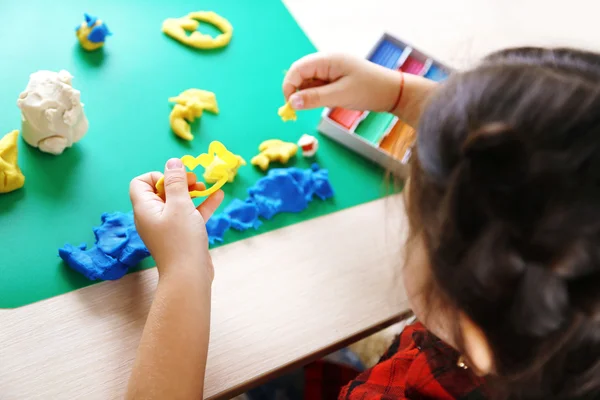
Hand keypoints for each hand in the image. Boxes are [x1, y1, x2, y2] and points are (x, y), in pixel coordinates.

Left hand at [129, 158, 223, 279]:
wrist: (189, 275)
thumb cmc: (181, 239)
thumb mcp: (180, 205)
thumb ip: (176, 182)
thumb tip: (173, 162)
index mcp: (145, 208)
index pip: (141, 183)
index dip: (158, 176)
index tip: (175, 180)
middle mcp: (153, 216)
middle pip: (162, 190)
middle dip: (180, 182)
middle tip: (195, 181)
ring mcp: (168, 226)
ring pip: (179, 202)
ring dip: (193, 192)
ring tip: (207, 187)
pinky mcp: (182, 235)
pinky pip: (190, 214)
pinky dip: (202, 205)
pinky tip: (218, 196)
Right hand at [283, 53, 400, 111]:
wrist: (393, 92)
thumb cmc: (369, 90)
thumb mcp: (340, 95)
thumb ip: (314, 98)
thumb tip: (291, 103)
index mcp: (327, 60)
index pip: (297, 69)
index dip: (289, 86)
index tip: (290, 106)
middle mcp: (326, 62)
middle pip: (300, 75)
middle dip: (297, 92)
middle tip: (299, 111)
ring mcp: (330, 70)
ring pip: (308, 82)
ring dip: (308, 95)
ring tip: (324, 104)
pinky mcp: (335, 79)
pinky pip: (318, 87)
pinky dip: (317, 96)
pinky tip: (328, 102)